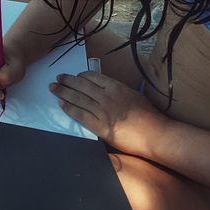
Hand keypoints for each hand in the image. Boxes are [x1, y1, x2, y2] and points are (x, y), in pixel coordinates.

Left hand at [51, 71, 166, 154]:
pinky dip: (69, 108)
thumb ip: (118, 92)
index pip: (93, 77)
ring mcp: (103, 111)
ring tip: (53, 88)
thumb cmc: (149, 117)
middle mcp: (108, 96)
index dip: (80, 76)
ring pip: (78, 98)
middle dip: (67, 81)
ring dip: (63, 92)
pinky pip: (81, 115)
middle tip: (58, 78)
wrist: (156, 134)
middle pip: (82, 85)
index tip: (73, 76)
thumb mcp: (133, 96)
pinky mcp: (101, 126)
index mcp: (117, 87)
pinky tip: (61, 104)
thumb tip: (105, 90)